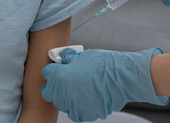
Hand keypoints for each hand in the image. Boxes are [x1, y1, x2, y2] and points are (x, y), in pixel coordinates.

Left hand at [41, 48, 168, 121]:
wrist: (122, 78)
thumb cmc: (105, 64)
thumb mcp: (84, 55)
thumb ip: (71, 59)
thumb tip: (65, 57)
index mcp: (59, 77)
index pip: (47, 73)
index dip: (55, 68)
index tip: (61, 67)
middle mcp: (62, 94)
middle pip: (50, 91)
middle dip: (56, 85)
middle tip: (67, 78)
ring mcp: (73, 106)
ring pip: (63, 102)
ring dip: (68, 95)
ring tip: (83, 87)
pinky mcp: (84, 114)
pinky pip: (77, 110)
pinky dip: (81, 104)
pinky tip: (90, 95)